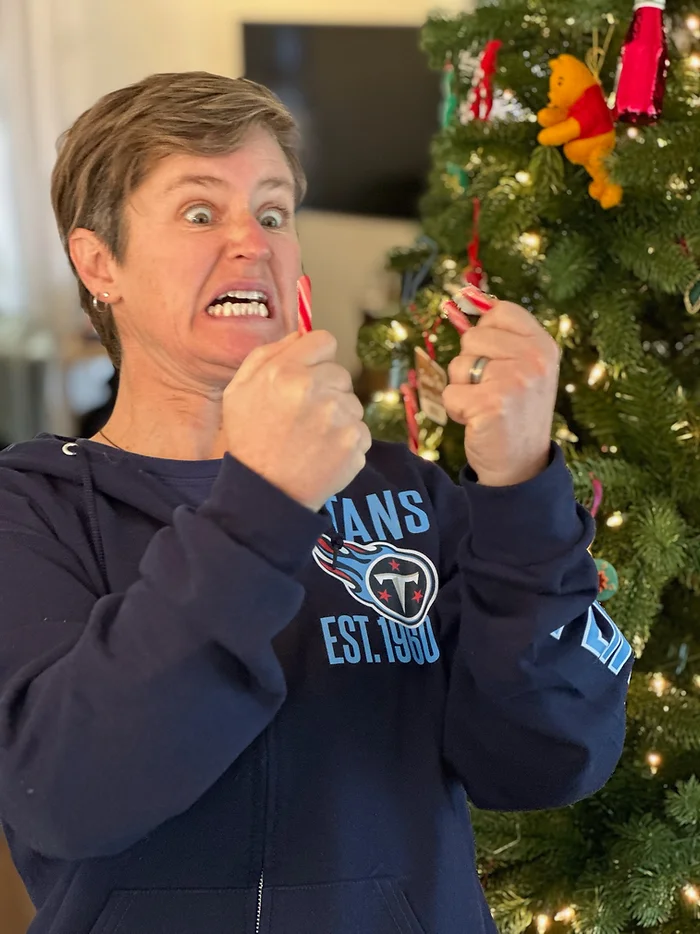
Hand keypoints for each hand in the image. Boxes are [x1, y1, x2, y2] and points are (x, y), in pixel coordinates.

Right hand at [223, 330, 371, 510]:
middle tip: (302, 416)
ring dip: (337, 416)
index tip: (306, 376)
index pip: (324, 340)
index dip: (315, 358)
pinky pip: (360, 430)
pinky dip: (346, 440)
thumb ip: (267, 355)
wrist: (266, 493)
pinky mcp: (356, 442)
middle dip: (325, 389)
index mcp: (286, 371)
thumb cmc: (250, 440)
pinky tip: (323, 452)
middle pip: (340, 373)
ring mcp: (340, 417)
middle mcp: (315, 389)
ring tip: (311, 437)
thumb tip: (300, 334)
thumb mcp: (238, 390)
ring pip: (352, 402)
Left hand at [442, 301, 559, 486]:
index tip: (494, 360)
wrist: (521, 465)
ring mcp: (514, 381)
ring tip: (486, 406)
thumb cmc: (515, 412)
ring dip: (462, 388)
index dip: (485, 334)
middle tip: (491, 391)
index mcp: (543, 345)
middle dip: (470, 366)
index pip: (499, 312)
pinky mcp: (491, 405)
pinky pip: (450, 393)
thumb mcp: (524, 368)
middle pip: (471, 338)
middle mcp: (534, 359)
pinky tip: (478, 421)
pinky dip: (456, 410)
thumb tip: (467, 297)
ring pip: (457, 366)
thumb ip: (503, 336)